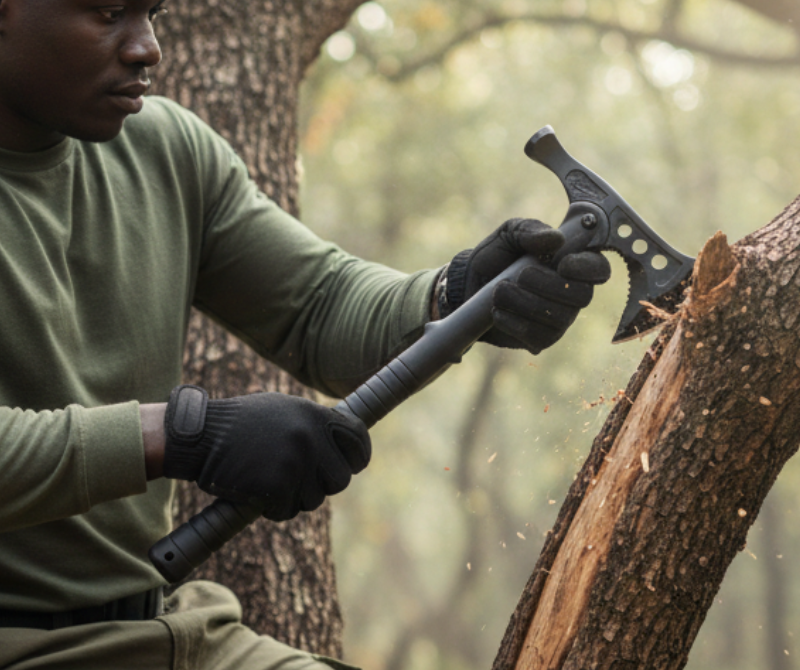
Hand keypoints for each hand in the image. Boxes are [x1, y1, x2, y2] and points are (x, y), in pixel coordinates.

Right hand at [161, 385, 370, 520]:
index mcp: (315, 415)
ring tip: (269, 481)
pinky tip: (257, 493)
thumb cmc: (239, 424)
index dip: (358, 457)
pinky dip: (274, 509)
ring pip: (315, 499)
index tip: (353, 465)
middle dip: (322, 485)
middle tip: (298, 481)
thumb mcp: (281, 410)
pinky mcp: (279, 485)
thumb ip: (312, 424)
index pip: (358, 439)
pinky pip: (289, 510)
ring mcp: (296, 461)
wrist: (200, 436)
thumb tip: (342, 442)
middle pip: (340, 479)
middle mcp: (311, 437)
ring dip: (295, 498)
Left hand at [437, 218, 610, 353]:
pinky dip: (514, 323)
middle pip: (582, 297)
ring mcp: (559, 319)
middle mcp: (572, 293)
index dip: (586, 268)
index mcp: (572, 263)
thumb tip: (556, 238)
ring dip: (525, 302)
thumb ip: (531, 231)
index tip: (562, 263)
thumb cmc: (495, 256)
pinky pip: (539, 336)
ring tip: (499, 291)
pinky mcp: (541, 339)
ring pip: (558, 318)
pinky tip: (498, 311)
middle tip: (521, 276)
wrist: (468, 286)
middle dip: (549, 286)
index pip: (599, 268)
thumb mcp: (509, 234)